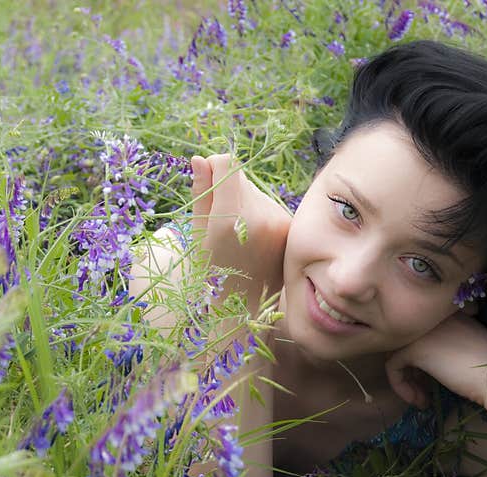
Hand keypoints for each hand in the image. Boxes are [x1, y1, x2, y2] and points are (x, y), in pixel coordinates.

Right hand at [189, 154, 291, 313]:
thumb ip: (201, 195)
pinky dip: (258, 215)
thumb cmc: (211, 273)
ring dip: (244, 203)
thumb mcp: (197, 236)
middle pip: (241, 177)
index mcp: (230, 219)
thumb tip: (200, 159)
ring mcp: (278, 222)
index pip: (227, 163)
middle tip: (221, 223)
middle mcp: (259, 217)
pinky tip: (253, 240)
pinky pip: (268, 205)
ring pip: (255, 191)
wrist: (243, 308)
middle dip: (228, 190)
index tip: (207, 182)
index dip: (214, 166)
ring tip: (237, 235)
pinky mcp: (288, 227)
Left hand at [384, 304, 486, 410]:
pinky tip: (420, 400)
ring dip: (406, 381)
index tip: (432, 380)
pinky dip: (401, 386)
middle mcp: (429, 317)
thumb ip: (442, 347)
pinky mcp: (413, 348)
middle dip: (411, 371)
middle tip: (424, 391)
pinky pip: (392, 366)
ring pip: (396, 354)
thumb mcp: (463, 349)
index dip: (421, 360)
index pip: (419, 334)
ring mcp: (420, 330)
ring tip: (421, 399)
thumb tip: (418, 364)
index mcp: (445, 313)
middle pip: (404, 343)